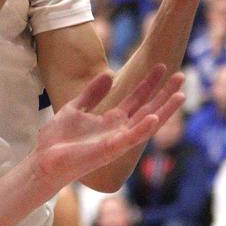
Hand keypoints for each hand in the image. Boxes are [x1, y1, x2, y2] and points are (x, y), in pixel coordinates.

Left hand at [31, 65, 184, 187]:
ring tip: (180, 95)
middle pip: (148, 109)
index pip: (136, 98)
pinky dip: (142, 128)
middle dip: (164, 93)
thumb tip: (109, 75)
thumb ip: (92, 93)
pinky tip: (153, 116)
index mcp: (111, 121)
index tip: (160, 66)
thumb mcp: (75, 108)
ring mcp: (117, 141)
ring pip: (146, 124)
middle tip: (181, 75)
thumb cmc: (58, 139)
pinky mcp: (109, 150)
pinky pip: (130, 139)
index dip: (148, 83)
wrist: (44, 159)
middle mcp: (119, 131)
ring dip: (164, 110)